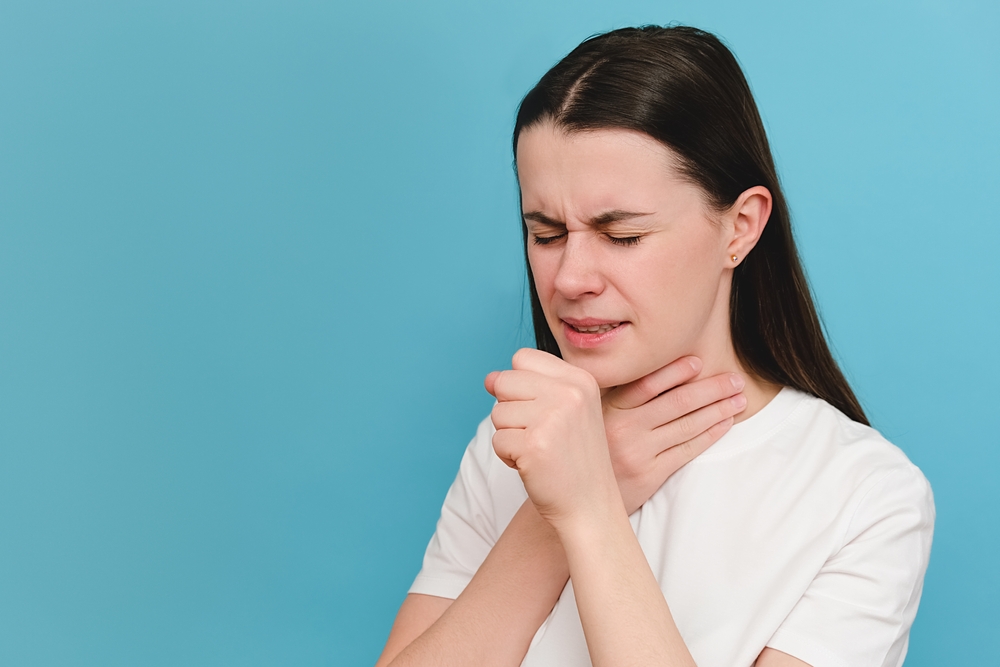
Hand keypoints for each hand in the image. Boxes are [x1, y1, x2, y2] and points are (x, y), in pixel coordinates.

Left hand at [485, 348, 620, 531]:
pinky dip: (508, 457)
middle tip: (539, 434)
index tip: (541, 410)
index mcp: (580, 379)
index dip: (520, 386)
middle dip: (511, 411)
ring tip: (538, 451)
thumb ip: (528, 387)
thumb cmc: (573, 458)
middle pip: (505, 381)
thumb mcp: (564, 412)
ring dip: (509, 436)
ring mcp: (551, 418)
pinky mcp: (533, 445)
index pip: (523, 358)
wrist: (590, 504)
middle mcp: (569, 393)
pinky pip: (497, 440)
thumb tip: (489, 378)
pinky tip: (533, 465)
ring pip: (497, 412)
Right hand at [603, 356, 746, 513]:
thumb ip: (616, 396)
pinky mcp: (649, 475)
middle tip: (734, 380)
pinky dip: (710, 434)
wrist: (578, 497)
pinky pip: (687, 450)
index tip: (698, 362)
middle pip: (676, 402)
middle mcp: (623, 428)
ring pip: (687, 425)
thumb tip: (656, 369)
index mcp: (608, 408)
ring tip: (738, 399)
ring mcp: (638, 453)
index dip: (675, 371)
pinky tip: (724, 423)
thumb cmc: (592, 450)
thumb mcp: (592, 417)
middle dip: (711, 389)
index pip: (647, 383)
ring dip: (718, 410)